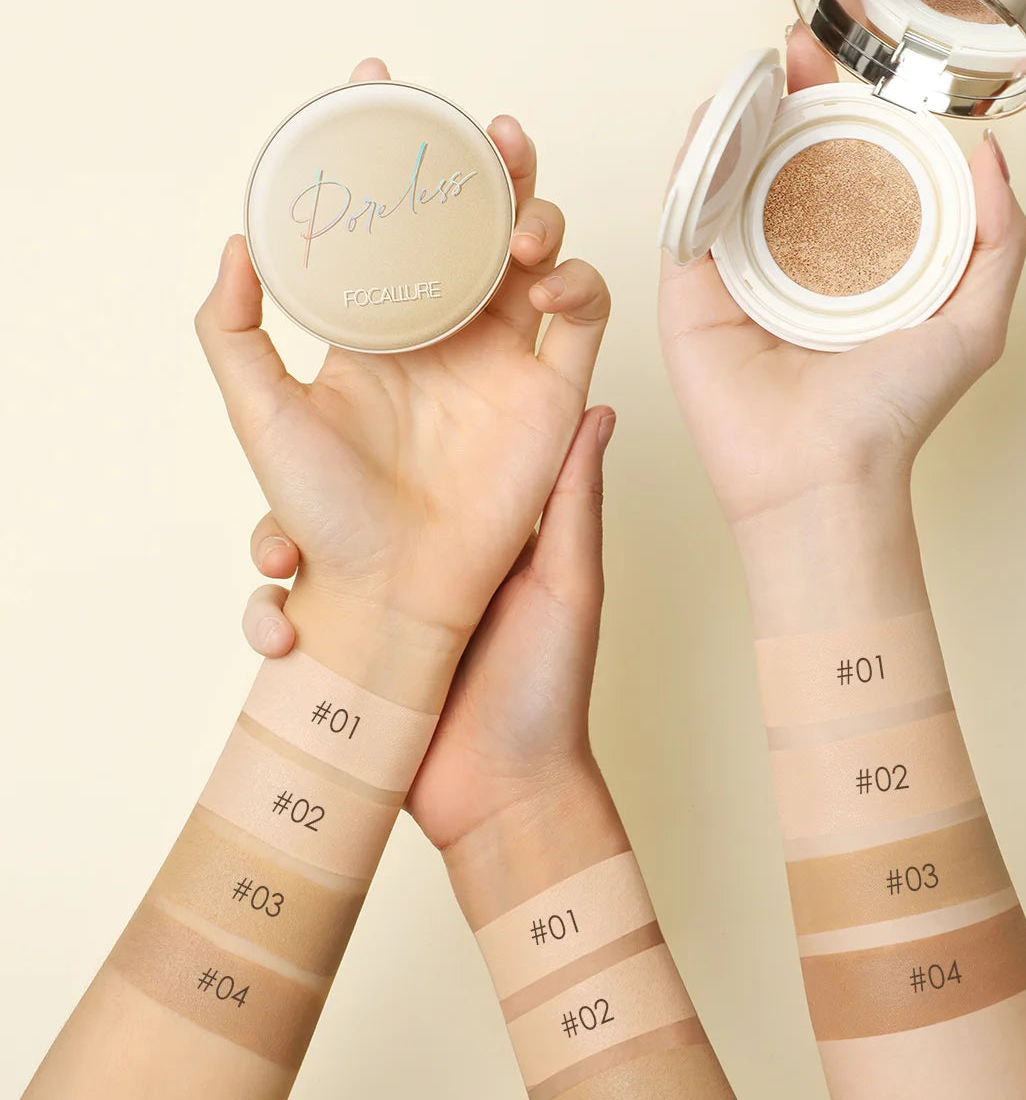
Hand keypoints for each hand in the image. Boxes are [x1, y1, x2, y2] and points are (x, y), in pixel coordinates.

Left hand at [196, 58, 609, 647]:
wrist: (395, 589)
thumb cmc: (328, 513)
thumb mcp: (257, 412)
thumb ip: (230, 329)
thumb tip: (239, 243)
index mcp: (385, 324)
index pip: (398, 219)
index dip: (395, 150)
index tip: (380, 84)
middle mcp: (449, 330)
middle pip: (480, 220)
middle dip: (488, 163)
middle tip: (482, 131)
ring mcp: (504, 356)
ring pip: (539, 252)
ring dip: (539, 212)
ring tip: (517, 215)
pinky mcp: (554, 389)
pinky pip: (582, 313)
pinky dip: (579, 280)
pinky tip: (550, 275)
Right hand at [240, 406, 615, 847]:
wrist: (505, 795)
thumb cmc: (550, 689)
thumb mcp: (571, 583)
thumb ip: (574, 501)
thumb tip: (597, 407)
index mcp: (469, 544)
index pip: (419, 470)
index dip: (385, 433)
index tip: (351, 390)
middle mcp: (417, 571)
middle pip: (349, 506)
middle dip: (311, 489)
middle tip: (290, 480)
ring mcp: (376, 615)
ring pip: (306, 559)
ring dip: (277, 549)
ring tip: (277, 560)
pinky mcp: (343, 661)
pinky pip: (289, 625)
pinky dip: (268, 622)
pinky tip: (279, 637)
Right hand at [658, 25, 1025, 534]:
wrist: (821, 477)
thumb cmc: (893, 415)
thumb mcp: (976, 320)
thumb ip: (1000, 239)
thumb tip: (993, 157)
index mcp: (851, 267)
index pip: (844, 170)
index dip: (846, 112)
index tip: (852, 66)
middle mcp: (791, 266)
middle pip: (783, 162)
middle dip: (789, 98)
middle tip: (800, 48)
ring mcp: (736, 277)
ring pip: (729, 180)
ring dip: (740, 120)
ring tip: (757, 75)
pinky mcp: (688, 296)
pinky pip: (686, 217)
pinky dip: (694, 165)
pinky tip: (714, 125)